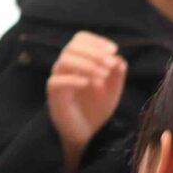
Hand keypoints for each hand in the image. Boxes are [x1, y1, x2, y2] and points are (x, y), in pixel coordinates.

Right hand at [45, 32, 126, 172]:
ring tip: (103, 77)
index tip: (113, 50)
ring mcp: (58, 80)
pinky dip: (73, 80)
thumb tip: (118, 58)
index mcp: (79, 61)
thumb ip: (117, 74)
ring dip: (86, 65)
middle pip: (71, 47)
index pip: (80, 39)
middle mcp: (65, 67)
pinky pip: (56, 81)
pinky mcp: (53, 95)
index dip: (96, 41)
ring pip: (64, 60)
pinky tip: (88, 84)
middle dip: (94, 52)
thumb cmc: (97, 108)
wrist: (87, 133)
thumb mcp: (113, 90)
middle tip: (110, 64)